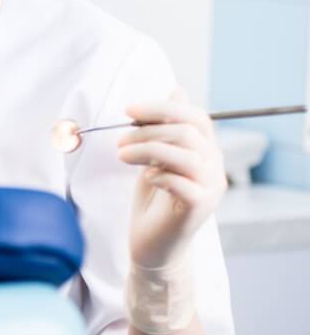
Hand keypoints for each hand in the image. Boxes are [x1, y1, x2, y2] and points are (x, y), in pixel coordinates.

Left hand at [117, 89, 225, 269]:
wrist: (153, 245)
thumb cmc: (153, 201)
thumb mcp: (154, 158)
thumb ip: (165, 128)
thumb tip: (177, 89)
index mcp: (205, 151)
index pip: (195, 117)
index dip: (162, 108)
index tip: (129, 110)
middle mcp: (214, 166)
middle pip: (188, 133)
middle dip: (148, 130)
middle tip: (119, 141)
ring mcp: (210, 188)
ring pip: (186, 155)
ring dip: (147, 149)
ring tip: (122, 156)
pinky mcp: (200, 207)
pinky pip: (184, 183)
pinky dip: (161, 175)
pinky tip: (146, 177)